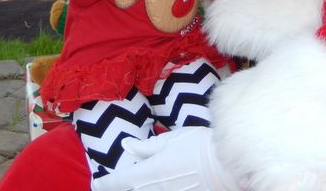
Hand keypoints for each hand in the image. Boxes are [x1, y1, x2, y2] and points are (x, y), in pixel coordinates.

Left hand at [92, 127, 238, 190]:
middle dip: (121, 188)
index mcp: (149, 173)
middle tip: (117, 183)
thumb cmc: (200, 146)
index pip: (118, 181)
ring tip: (137, 182)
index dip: (105, 183)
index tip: (96, 183)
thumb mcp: (171, 140)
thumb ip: (147, 147)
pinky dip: (155, 189)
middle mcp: (155, 190)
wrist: (229, 167)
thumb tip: (127, 147)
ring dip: (139, 188)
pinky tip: (159, 183)